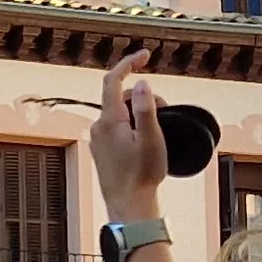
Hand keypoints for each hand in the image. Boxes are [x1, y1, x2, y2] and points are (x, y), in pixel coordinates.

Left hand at [89, 50, 166, 216]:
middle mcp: (98, 127)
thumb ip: (145, 108)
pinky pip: (117, 128)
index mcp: (109, 120)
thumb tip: (140, 83)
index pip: (113, 80)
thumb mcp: (152, 138)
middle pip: (121, 98)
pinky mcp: (101, 151)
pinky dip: (132, 126)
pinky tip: (144, 145)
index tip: (145, 55)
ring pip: (121, 114)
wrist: (129, 207)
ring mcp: (98, 140)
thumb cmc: (143, 175)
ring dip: (140, 114)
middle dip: (144, 98)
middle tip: (164, 115)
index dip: (128, 63)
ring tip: (156, 136)